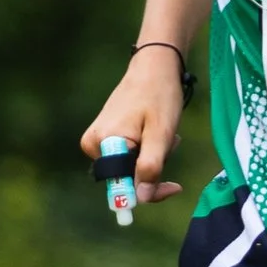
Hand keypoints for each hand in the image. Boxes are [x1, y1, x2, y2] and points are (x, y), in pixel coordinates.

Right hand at [78, 50, 187, 204]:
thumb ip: (150, 167)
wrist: (153, 68)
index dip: (147, 191)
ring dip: (153, 156)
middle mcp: (93, 144)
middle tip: (170, 142)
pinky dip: (147, 149)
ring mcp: (97, 140)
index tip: (174, 187)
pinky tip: (155, 130)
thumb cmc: (159, 96)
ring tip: (163, 131)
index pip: (121, 187)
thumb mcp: (161, 134)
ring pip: (130, 167)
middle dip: (153, 166)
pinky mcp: (104, 136)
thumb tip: (142, 198)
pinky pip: (128, 156)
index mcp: (103, 143)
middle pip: (127, 177)